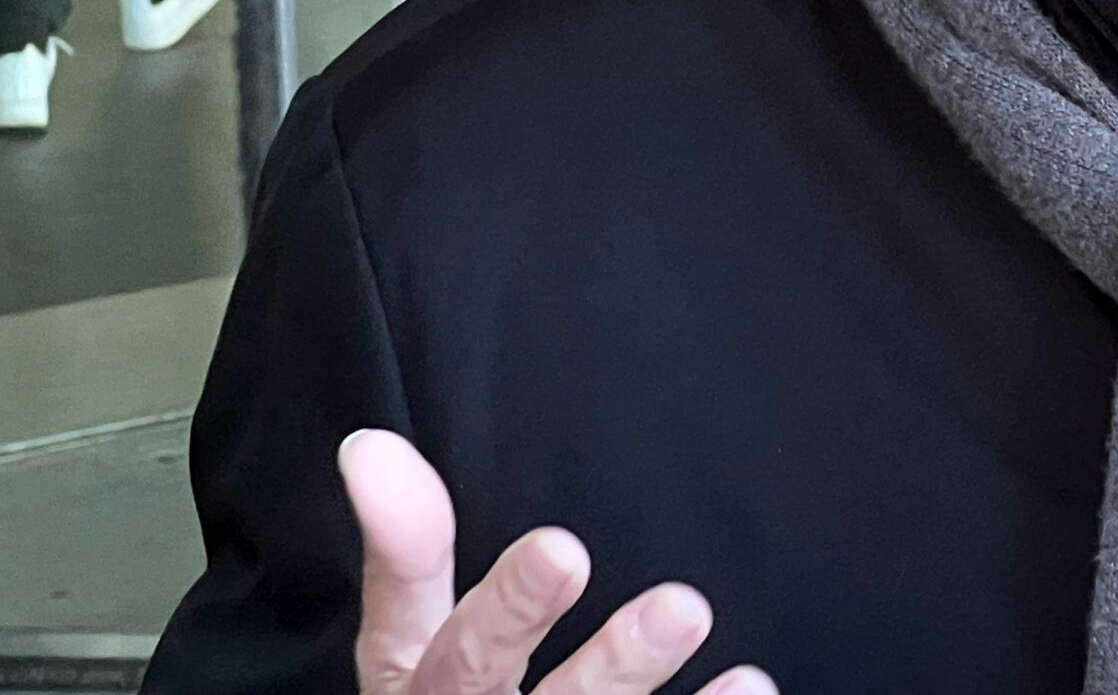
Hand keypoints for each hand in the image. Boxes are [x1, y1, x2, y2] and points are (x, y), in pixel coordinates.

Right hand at [339, 430, 773, 694]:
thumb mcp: (419, 643)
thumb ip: (414, 548)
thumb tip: (370, 447)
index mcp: (413, 678)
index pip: (401, 612)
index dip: (412, 555)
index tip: (491, 510)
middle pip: (468, 672)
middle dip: (513, 611)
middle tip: (562, 550)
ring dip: (623, 669)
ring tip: (684, 607)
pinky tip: (747, 680)